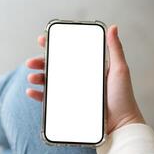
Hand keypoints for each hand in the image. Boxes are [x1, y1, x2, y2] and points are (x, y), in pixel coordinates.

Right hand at [25, 25, 144, 133]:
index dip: (54, 46)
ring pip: (49, 82)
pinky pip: (49, 99)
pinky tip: (31, 91)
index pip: (68, 53)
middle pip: (54, 67)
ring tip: (31, 77)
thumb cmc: (123, 98)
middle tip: (31, 62)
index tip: (43, 40)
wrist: (120, 125)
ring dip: (37, 78)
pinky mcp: (68, 106)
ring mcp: (72, 92)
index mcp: (87, 67)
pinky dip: (38, 95)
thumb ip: (115, 50)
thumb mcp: (120, 70)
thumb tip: (113, 27)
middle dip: (40, 62)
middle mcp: (78, 78)